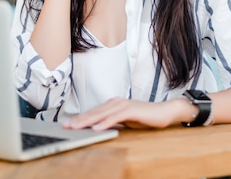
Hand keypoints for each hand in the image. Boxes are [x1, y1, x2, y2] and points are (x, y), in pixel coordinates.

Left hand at [63, 97, 190, 130]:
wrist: (164, 112)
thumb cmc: (145, 117)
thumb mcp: (125, 121)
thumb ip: (113, 123)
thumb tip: (99, 128)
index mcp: (113, 104)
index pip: (94, 112)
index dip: (80, 118)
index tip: (68, 124)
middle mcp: (116, 102)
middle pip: (94, 112)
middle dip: (79, 119)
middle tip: (66, 126)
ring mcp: (123, 105)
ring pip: (101, 114)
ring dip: (87, 121)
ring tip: (76, 127)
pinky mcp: (130, 110)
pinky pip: (114, 117)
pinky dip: (104, 123)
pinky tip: (96, 128)